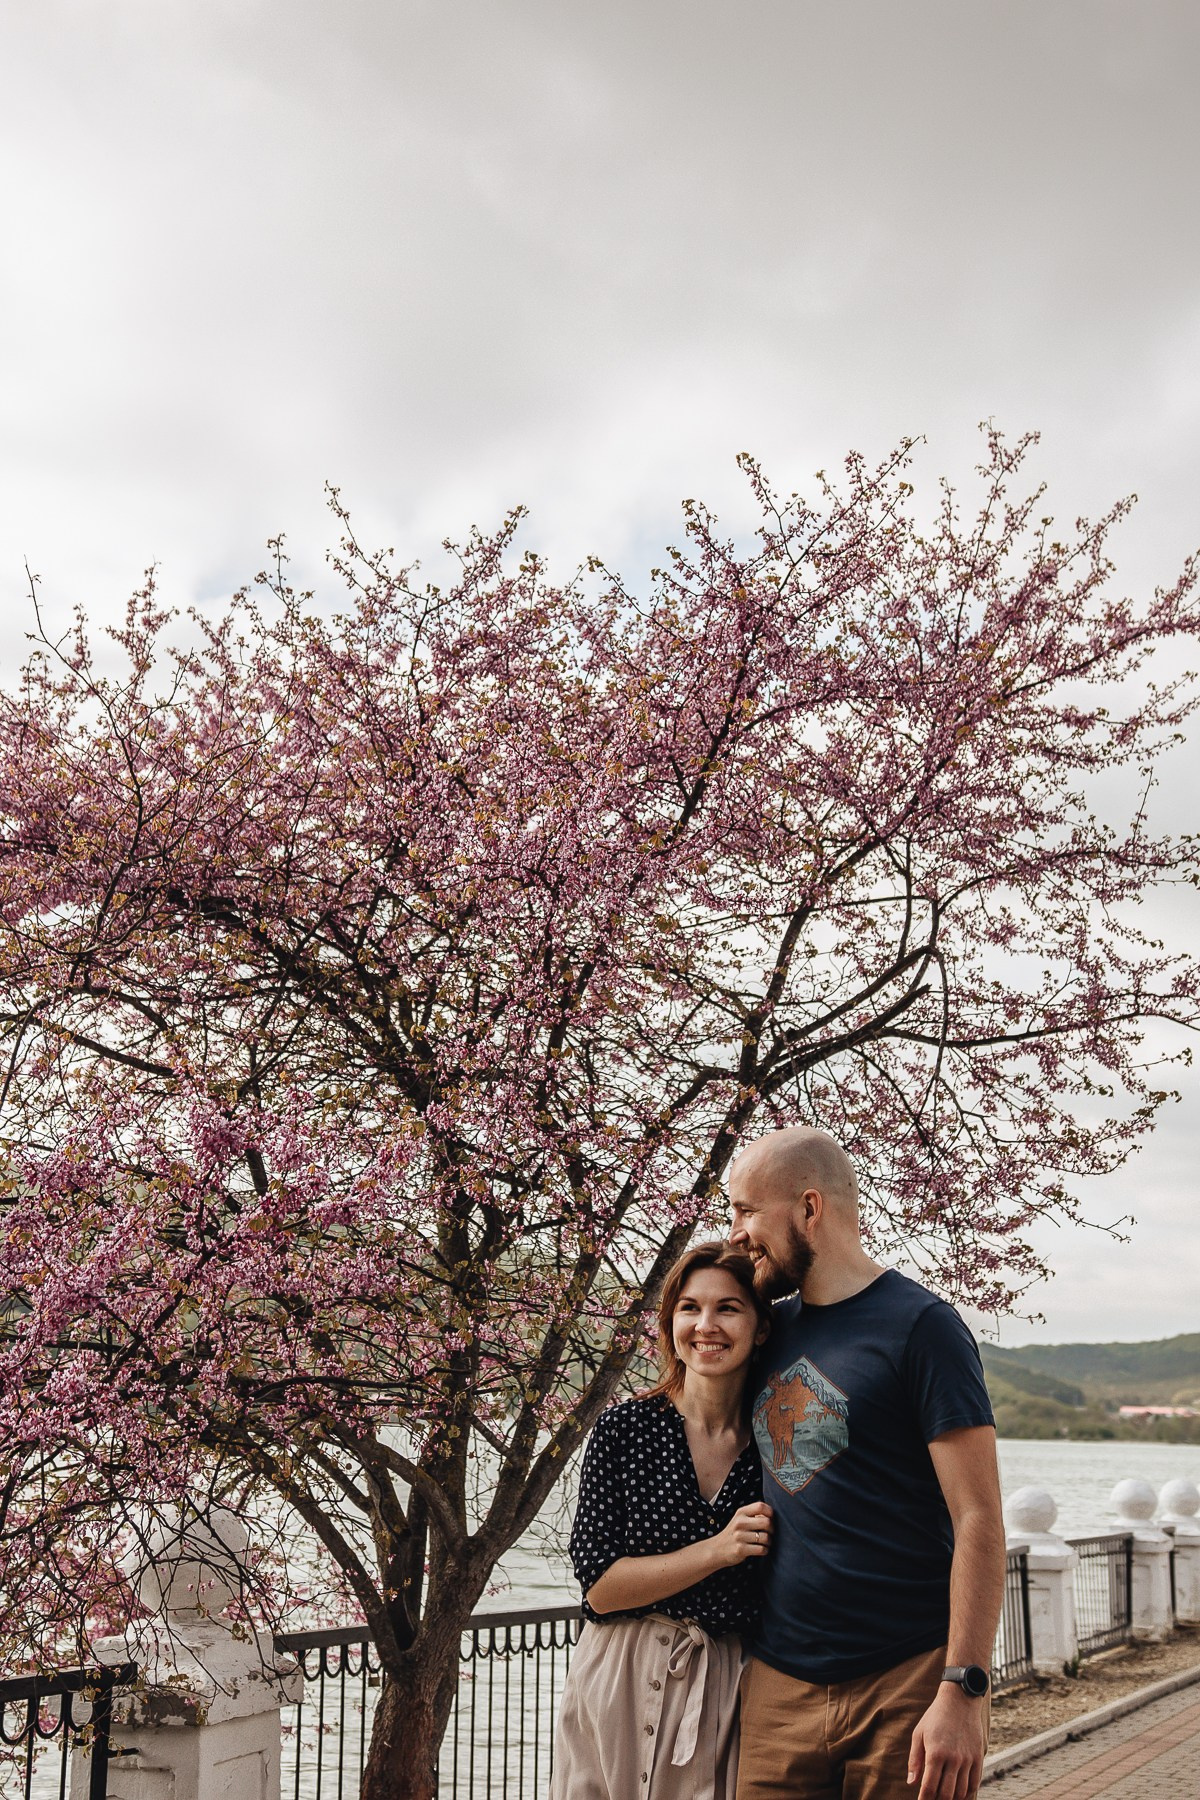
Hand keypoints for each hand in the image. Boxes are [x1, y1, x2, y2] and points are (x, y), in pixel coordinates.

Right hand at [713, 1502, 773, 1565]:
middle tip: (769, 1533)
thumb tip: (772, 1515)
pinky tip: (761, 1550)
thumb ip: (754, 1515)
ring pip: (766, 1537)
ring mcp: (739, 1536)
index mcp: (741, 1512)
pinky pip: (761, 1549)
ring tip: (764, 1543)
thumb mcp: (740, 1519)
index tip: (770, 1519)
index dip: (770, 1512)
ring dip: (769, 1542)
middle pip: (766, 1522)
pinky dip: (765, 1550)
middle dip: (772, 1529)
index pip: (760, 1506)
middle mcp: (739, 1522)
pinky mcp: (741, 1549)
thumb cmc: (734, 1533)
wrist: (717, 1549)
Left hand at [907, 1685, 985, 1799]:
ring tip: (944, 1797)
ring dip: (952, 1799)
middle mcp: (953, 1759)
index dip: (924, 1799)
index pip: (929, 1787)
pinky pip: (974, 1784)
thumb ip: (915, 1760)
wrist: (960, 1700)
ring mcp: (968, 1759)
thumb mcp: (919, 1734)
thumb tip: (911, 1783)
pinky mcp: (978, 1757)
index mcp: (935, 1753)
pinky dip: (967, 1793)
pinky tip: (959, 1794)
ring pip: (961, 1792)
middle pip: (946, 1794)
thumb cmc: (935, 1717)